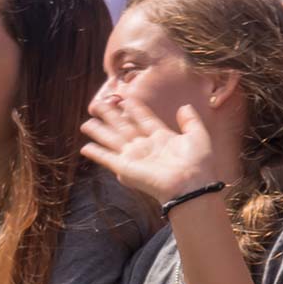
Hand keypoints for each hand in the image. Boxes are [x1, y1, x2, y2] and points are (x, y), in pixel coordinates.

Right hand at [80, 97, 220, 204]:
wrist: (190, 184)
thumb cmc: (197, 163)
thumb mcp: (197, 136)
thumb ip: (190, 121)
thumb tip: (185, 106)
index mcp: (162, 138)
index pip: (145, 120)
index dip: (136, 110)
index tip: (126, 99)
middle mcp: (146, 147)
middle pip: (124, 127)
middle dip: (111, 116)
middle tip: (98, 105)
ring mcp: (135, 157)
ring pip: (112, 140)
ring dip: (99, 131)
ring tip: (86, 123)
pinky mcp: (125, 168)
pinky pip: (107, 158)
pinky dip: (96, 153)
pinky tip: (85, 148)